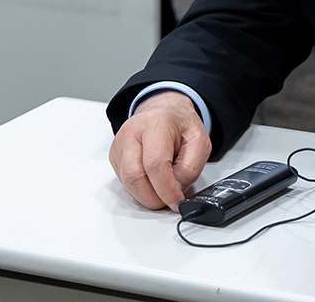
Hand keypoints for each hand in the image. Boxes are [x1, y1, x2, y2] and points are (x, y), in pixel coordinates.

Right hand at [108, 91, 211, 211]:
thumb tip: (175, 191)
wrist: (164, 112)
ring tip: (163, 187)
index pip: (154, 163)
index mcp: (156, 123)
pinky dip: (141, 189)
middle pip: (134, 176)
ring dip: (147, 195)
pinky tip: (152, 180)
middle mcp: (132, 132)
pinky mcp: (115, 156)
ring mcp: (120, 144)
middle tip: (170, 200)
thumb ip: (190, 169)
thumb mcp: (199, 142)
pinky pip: (125, 182)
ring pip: (127, 182)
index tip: (177, 201)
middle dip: (154, 197)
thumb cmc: (180, 126)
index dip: (166, 189)